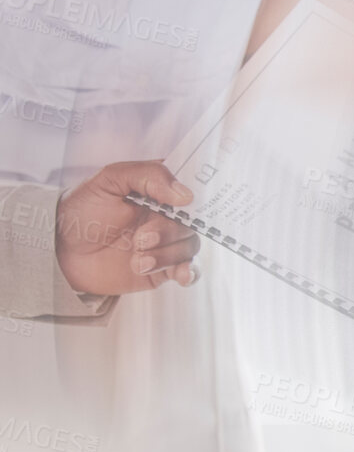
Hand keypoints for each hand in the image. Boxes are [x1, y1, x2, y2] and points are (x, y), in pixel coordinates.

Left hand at [55, 161, 199, 295]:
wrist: (60, 251)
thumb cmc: (81, 211)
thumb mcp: (108, 180)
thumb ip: (147, 176)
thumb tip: (186, 196)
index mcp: (158, 191)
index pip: (191, 187)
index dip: (194, 194)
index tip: (183, 202)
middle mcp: (166, 216)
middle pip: (192, 222)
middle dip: (168, 232)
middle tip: (140, 239)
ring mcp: (166, 243)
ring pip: (190, 246)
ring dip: (167, 255)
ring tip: (138, 262)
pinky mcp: (162, 268)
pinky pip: (190, 270)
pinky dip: (190, 272)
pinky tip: (180, 276)